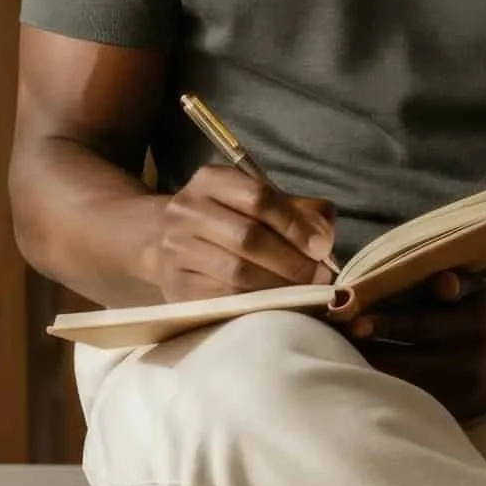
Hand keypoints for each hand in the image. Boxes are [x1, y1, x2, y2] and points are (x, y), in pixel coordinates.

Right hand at [146, 165, 335, 300]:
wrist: (162, 240)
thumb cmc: (225, 219)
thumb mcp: (255, 201)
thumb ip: (297, 211)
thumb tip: (324, 236)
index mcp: (211, 181)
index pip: (259, 198)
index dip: (295, 225)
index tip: (322, 247)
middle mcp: (187, 210)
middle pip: (248, 238)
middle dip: (292, 261)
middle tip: (319, 277)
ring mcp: (176, 250)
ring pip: (237, 273)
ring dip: (279, 286)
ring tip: (304, 292)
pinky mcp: (176, 286)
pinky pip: (224, 300)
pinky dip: (257, 304)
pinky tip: (277, 305)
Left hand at [348, 272, 485, 424]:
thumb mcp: (480, 291)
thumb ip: (457, 282)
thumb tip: (440, 283)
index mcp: (474, 325)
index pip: (419, 325)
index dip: (383, 324)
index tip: (352, 323)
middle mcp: (470, 361)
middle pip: (405, 360)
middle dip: (368, 353)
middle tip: (333, 343)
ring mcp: (463, 393)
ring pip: (406, 386)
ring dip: (372, 375)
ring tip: (341, 363)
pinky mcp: (458, 414)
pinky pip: (416, 404)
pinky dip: (389, 393)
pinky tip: (366, 383)